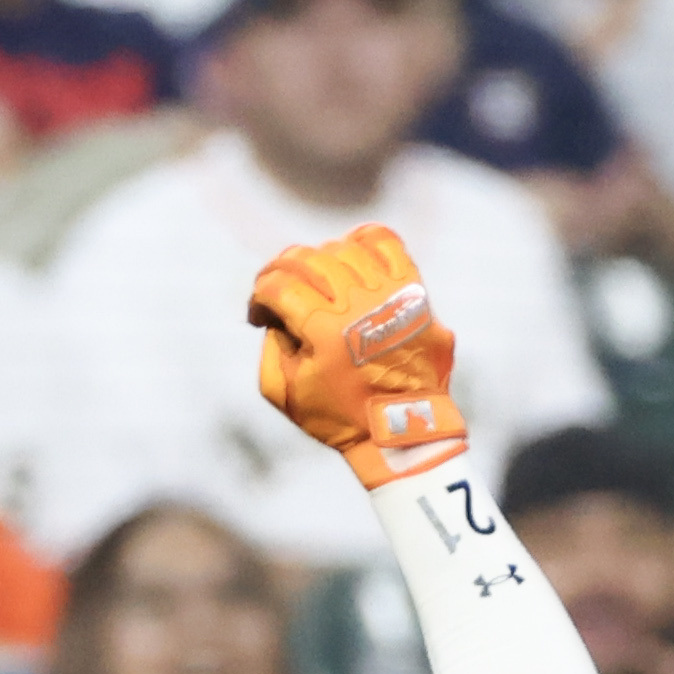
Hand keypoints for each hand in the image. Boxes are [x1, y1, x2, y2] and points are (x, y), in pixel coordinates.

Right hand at [250, 226, 468, 487]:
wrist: (406, 432)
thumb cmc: (342, 418)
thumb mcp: (286, 394)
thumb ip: (271, 348)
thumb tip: (276, 313)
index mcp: (324, 332)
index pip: (278, 284)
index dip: (259, 294)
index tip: (259, 312)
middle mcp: (359, 306)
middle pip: (307, 259)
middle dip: (280, 269)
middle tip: (278, 289)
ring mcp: (390, 296)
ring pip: (344, 249)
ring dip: (318, 257)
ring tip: (314, 279)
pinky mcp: (415, 294)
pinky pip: (389, 246)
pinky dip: (365, 240)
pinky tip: (350, 252)